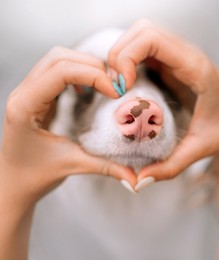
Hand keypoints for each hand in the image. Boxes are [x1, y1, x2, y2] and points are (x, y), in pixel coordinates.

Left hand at [0, 47, 138, 258]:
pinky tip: (87, 90)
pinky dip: (77, 74)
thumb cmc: (35, 175)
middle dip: (91, 66)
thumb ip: (106, 167)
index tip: (115, 92)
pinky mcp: (36, 96)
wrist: (16, 182)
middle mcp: (23, 94)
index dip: (92, 76)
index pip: (60, 72)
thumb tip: (135, 178)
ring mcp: (28, 92)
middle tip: (113, 85)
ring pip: (57, 60)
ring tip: (104, 84)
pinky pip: (56, 72)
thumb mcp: (72, 165)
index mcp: (25, 106)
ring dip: (84, 66)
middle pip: (58, 58)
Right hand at [108, 19, 218, 185]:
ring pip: (139, 36)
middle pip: (142, 31)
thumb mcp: (200, 149)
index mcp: (196, 68)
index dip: (127, 57)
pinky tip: (126, 85)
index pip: (153, 39)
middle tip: (116, 87)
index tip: (122, 87)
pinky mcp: (169, 65)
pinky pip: (142, 50)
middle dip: (119, 54)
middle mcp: (185, 56)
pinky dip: (127, 62)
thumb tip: (138, 181)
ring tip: (119, 87)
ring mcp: (176, 58)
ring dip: (121, 56)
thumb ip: (169, 167)